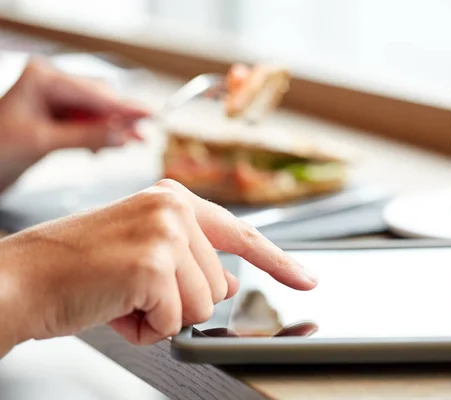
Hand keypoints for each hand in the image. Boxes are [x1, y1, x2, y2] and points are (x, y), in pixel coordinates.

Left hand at [0, 57, 149, 190]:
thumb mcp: (43, 142)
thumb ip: (86, 136)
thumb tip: (123, 134)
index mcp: (42, 79)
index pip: (94, 93)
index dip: (124, 107)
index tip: (151, 114)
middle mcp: (50, 82)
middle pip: (99, 98)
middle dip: (120, 119)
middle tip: (142, 137)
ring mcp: (54, 97)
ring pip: (97, 110)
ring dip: (112, 129)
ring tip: (132, 143)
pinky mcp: (57, 114)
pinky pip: (88, 121)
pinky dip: (99, 134)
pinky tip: (103, 148)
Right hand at [0, 179, 316, 352]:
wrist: (22, 278)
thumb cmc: (77, 269)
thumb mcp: (143, 251)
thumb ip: (192, 260)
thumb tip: (228, 283)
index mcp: (173, 199)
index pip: (241, 234)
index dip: (279, 261)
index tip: (305, 278)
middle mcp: (174, 208)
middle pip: (219, 283)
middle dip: (180, 300)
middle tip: (132, 289)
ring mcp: (167, 233)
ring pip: (202, 305)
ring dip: (162, 315)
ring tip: (122, 296)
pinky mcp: (155, 263)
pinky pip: (176, 320)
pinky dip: (146, 327)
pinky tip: (116, 306)